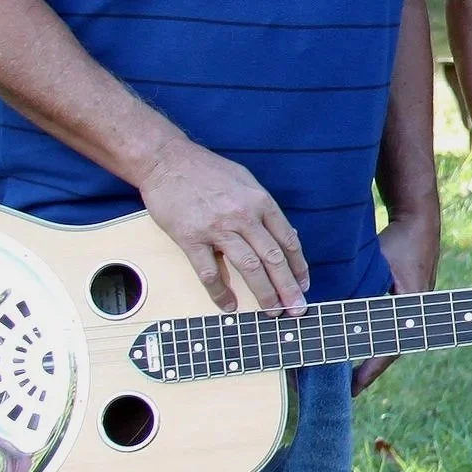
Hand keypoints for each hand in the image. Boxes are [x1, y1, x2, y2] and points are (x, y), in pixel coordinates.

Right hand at [139, 139, 309, 311]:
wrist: (167, 160)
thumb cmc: (207, 170)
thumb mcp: (246, 181)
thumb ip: (263, 208)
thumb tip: (283, 233)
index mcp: (260, 202)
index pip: (287, 240)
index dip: (298, 266)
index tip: (304, 285)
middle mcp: (243, 215)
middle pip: (273, 257)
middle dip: (288, 286)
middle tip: (297, 309)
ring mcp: (217, 228)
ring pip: (248, 266)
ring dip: (263, 293)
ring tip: (273, 311)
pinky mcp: (191, 237)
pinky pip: (208, 271)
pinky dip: (220, 292)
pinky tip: (229, 306)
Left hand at [355, 212, 441, 395]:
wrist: (421, 221)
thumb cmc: (400, 240)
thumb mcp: (379, 264)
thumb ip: (362, 287)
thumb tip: (334, 314)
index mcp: (410, 308)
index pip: (390, 348)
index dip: (370, 370)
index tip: (354, 387)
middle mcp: (416, 313)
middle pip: (392, 349)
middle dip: (371, 370)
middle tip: (351, 388)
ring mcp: (414, 308)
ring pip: (393, 339)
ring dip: (374, 355)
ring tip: (354, 372)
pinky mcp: (409, 301)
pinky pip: (393, 327)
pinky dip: (377, 338)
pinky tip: (363, 344)